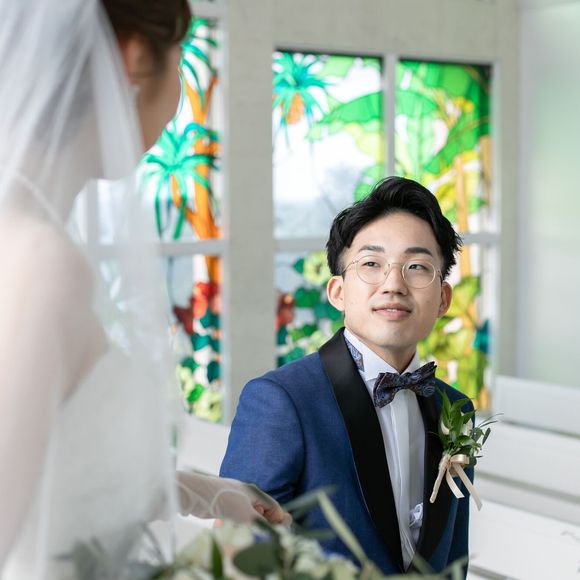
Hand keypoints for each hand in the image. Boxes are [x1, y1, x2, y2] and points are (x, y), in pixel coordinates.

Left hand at [176, 470, 290, 525]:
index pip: (274, 507)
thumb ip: (263, 524)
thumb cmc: (226, 501)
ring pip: (248, 517)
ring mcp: (236, 500)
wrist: (200, 495)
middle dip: (259, 524)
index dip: (277, 520)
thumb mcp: (248, 515)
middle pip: (261, 513)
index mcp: (256, 492)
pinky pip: (236, 518)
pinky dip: (234, 524)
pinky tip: (227, 526)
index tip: (276, 532)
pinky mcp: (225, 506)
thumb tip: (274, 532)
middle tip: (254, 531)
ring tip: (237, 528)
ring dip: (245, 526)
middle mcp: (247, 495)